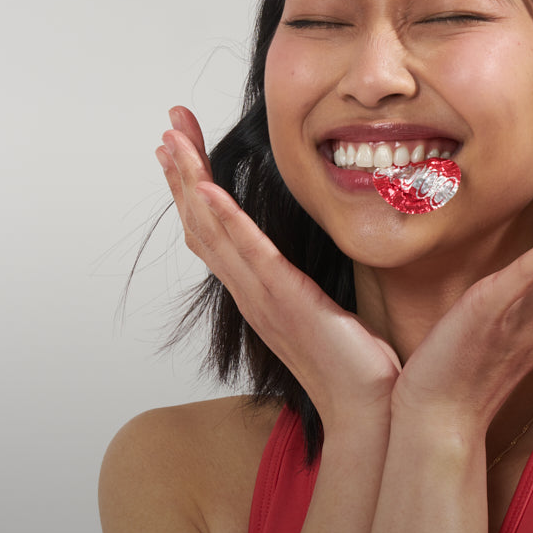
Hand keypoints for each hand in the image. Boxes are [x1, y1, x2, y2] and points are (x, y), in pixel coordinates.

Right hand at [157, 107, 400, 426]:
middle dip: (182, 171)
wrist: (364, 407)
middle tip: (169, 126)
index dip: (195, 188)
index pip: (215, 232)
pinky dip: (225, 220)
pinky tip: (206, 189)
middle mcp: (250, 291)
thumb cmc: (352, 364)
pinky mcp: (284, 300)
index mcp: (258, 291)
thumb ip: (308, 284)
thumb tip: (309, 265)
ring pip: (212, 230)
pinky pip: (248, 254)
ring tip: (172, 138)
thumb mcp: (325, 311)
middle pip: (201, 223)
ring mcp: (262, 296)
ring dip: (190, 181)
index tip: (184, 149)